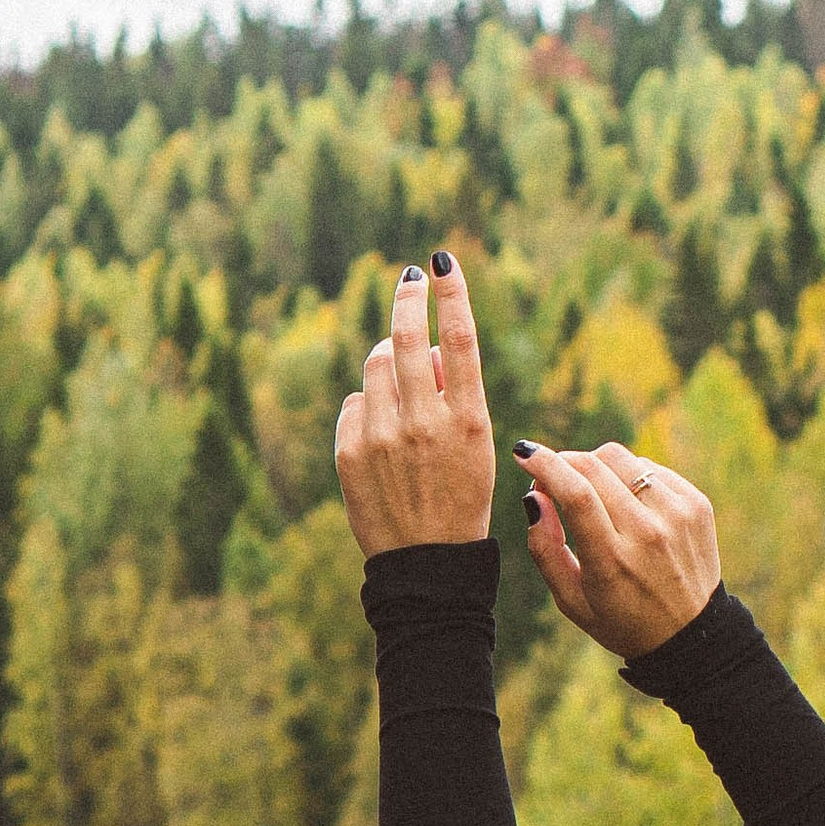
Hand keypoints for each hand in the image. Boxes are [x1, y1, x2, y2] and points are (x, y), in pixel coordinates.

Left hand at [333, 258, 494, 554]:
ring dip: (386, 364)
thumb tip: (422, 349)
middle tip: (408, 279)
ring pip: (375, 367)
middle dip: (407, 299)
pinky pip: (355, 405)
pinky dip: (368, 409)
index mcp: (469, 420)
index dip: (450, 293)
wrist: (426, 565)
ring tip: (401, 391)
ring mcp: (383, 437)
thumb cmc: (460, 500)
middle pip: (405, 337)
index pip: (457, 338)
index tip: (442, 260)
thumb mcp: (474, 447)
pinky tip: (381, 440)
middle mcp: (425, 423)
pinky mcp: (350, 453)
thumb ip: (452, 394)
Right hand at [518, 439, 721, 657]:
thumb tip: (534, 497)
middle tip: (553, 480)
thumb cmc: (621, 619)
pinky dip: (629, 477)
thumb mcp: (571, 601)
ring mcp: (677, 515)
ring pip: (621, 458)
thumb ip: (544, 549)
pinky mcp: (696, 504)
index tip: (524, 452)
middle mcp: (647, 533)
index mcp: (612, 560)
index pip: (575, 493)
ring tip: (594, 496)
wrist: (691, 635)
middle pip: (594, 466)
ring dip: (595, 466)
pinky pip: (649, 468)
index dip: (545, 464)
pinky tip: (628, 505)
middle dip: (563, 462)